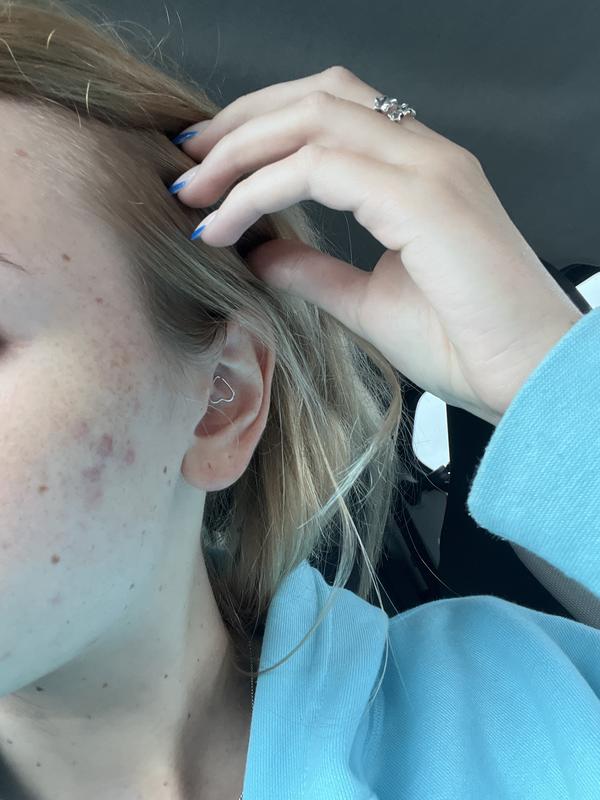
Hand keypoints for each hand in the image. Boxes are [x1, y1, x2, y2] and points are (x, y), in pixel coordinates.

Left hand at [170, 65, 582, 425]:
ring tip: (193, 192)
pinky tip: (224, 223)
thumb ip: (313, 270)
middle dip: (240, 125)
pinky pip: (318, 167)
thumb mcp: (368, 302)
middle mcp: (426, 154)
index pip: (331, 112)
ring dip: (240, 150)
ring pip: (313, 117)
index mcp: (419, 172)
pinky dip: (259, 189)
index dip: (262, 128)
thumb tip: (259, 252)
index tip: (210, 169)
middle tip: (187, 166)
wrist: (526, 379)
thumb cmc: (465, 344)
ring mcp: (428, 167)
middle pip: (315, 96)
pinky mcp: (421, 196)